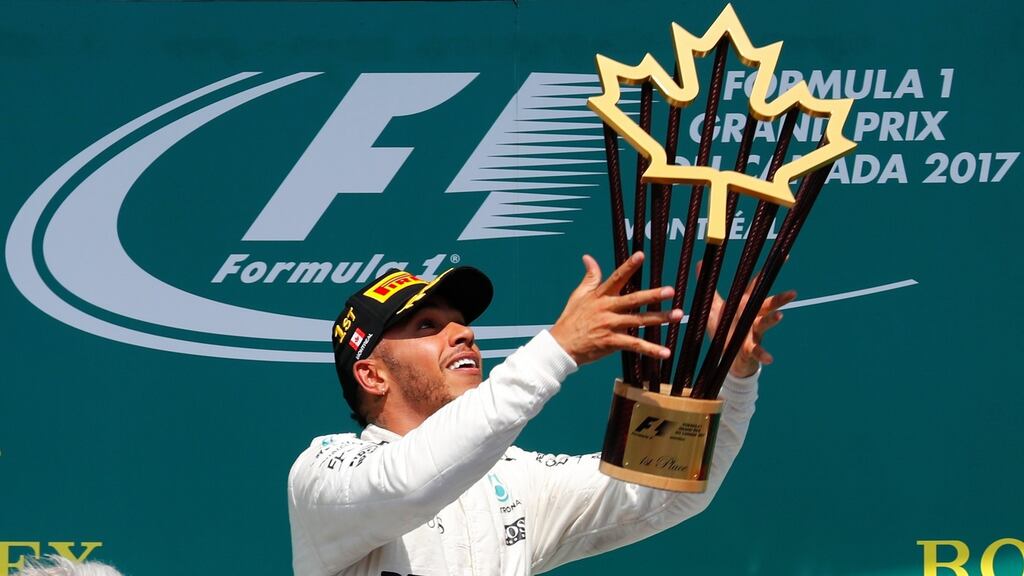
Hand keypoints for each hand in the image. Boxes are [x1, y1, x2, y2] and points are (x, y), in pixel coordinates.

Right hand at [550, 252, 681, 365]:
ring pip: (639, 321)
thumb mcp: (578, 296)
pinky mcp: (612, 342)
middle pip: (633, 300)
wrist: (561, 346)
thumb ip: (589, 277)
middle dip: (653, 295)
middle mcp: (607, 309)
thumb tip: (588, 257)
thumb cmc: (571, 320)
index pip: (616, 278)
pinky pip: (635, 345)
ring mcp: (610, 326)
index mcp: (600, 296)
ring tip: (678, 316)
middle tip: (670, 291)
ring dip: (660, 319)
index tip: (641, 255)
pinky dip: (650, 350)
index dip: (628, 266)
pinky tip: (665, 353)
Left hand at [706, 266, 795, 377]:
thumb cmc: (724, 328)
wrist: (726, 356)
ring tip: (780, 316)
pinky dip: (764, 354)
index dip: (766, 273)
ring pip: (765, 324)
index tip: (784, 259)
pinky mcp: (749, 348)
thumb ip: (709, 287)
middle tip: (793, 293)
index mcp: (743, 304)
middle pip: (767, 304)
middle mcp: (751, 316)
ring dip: (772, 320)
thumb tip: (702, 263)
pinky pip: (758, 351)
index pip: (756, 286)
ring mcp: (752, 332)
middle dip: (779, 299)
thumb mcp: (714, 306)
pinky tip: (770, 359)